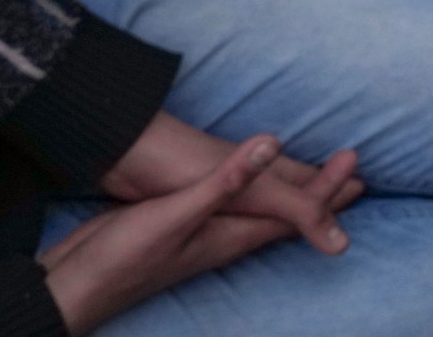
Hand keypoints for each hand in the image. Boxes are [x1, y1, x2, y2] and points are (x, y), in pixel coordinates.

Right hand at [45, 135, 355, 335]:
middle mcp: (225, 239)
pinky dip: (250, 196)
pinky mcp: (178, 229)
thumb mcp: (180, 211)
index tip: (359, 167)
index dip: (329, 191)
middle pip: (285, 215)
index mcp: (234, 235)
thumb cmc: (124, 257)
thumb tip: (274, 147)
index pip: (297, 213)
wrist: (73, 286)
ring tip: (312, 181)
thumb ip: (228, 181)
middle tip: (354, 173)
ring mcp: (202, 236)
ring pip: (259, 214)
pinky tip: (242, 193)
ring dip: (290, 197)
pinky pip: (230, 211)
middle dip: (320, 195)